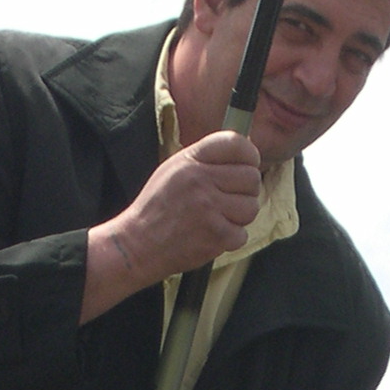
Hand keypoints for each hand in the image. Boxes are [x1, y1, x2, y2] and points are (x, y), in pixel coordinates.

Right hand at [88, 131, 262, 294]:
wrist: (138, 245)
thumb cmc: (157, 209)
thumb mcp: (174, 170)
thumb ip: (205, 161)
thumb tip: (243, 157)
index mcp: (190, 161)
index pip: (235, 143)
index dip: (249, 154)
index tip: (249, 164)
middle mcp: (201, 181)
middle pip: (251, 177)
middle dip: (246, 190)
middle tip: (230, 199)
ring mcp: (209, 208)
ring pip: (251, 207)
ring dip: (240, 216)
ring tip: (219, 218)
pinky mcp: (216, 235)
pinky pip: (242, 233)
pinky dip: (231, 238)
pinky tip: (212, 235)